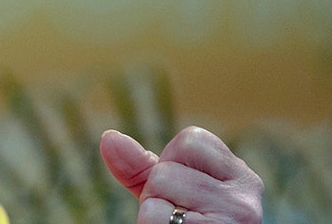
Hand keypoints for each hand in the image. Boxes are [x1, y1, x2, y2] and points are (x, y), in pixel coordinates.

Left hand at [100, 126, 263, 223]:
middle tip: (180, 216)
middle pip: (166, 171)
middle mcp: (245, 198)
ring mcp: (234, 220)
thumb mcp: (168, 192)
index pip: (190, 139)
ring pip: (158, 194)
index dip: (173, 165)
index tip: (186, 192)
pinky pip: (155, 220)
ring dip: (155, 214)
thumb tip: (109, 139)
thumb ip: (140, 166)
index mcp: (241, 177)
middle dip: (158, 193)